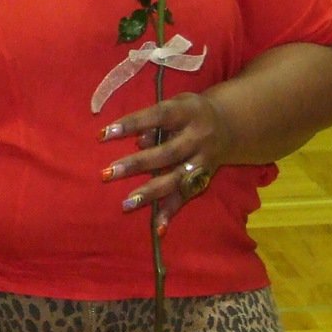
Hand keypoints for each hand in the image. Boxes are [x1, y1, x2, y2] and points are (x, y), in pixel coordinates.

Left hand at [99, 89, 233, 232]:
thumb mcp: (174, 105)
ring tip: (126, 204)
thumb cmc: (188, 112)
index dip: (130, 124)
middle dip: (136, 164)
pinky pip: (187, 196)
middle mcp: (197, 137)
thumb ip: (154, 121)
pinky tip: (157, 226)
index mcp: (186, 112)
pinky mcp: (205, 178)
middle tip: (108, 172)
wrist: (228, 124)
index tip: (103, 134)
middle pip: (166, 153)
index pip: (155, 116)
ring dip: (150, 193)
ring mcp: (203, 160)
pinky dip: (172, 211)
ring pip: (176, 179)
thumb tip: (137, 142)